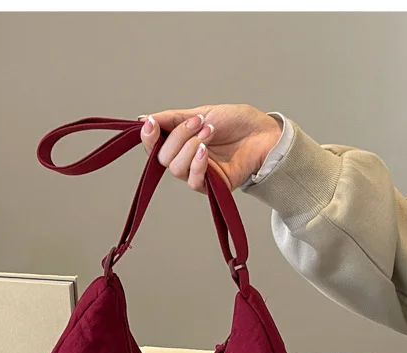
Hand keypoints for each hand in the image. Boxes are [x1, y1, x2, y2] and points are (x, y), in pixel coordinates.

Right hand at [139, 105, 282, 192]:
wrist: (263, 133)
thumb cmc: (237, 123)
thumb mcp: (201, 113)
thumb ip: (172, 119)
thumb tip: (143, 119)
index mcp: (180, 142)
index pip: (153, 146)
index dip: (148, 137)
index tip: (151, 124)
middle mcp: (185, 160)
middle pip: (162, 158)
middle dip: (179, 136)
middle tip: (199, 123)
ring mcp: (198, 173)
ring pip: (175, 169)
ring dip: (190, 147)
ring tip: (209, 132)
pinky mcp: (212, 186)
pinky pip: (193, 181)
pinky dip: (197, 163)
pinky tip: (205, 150)